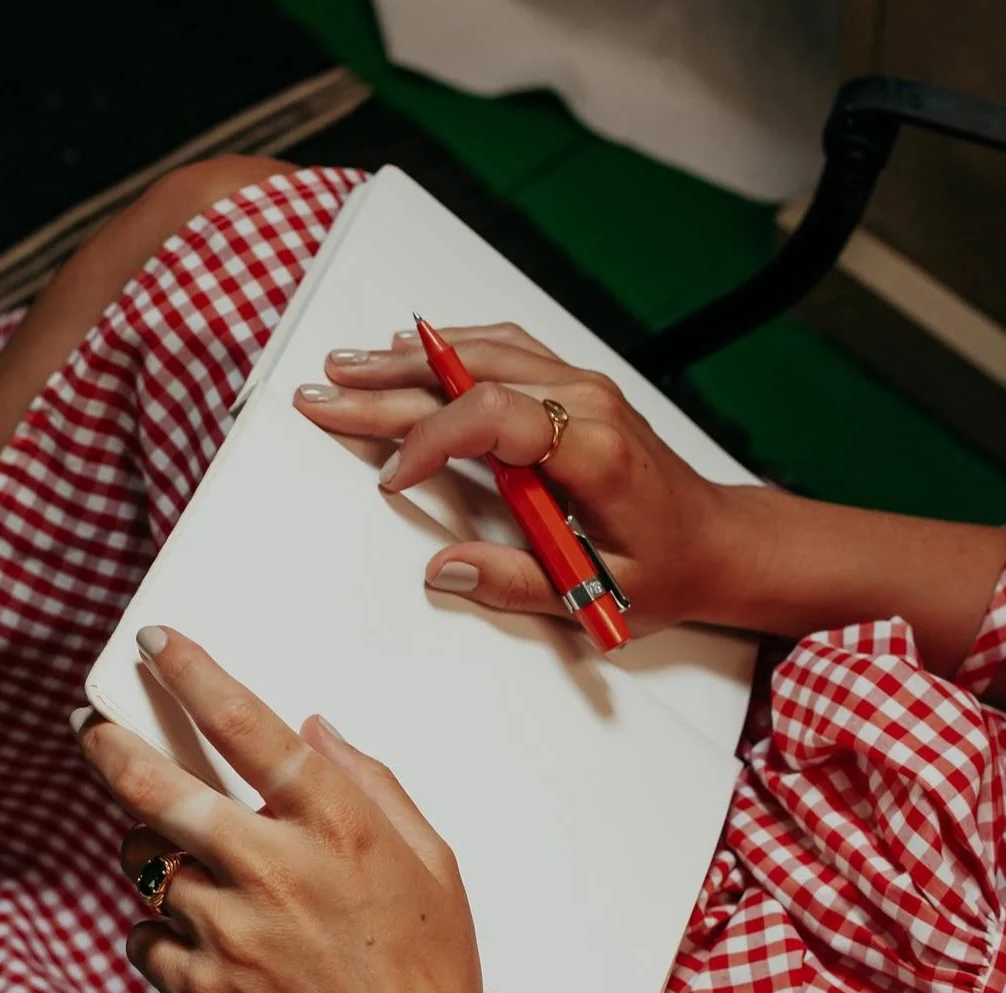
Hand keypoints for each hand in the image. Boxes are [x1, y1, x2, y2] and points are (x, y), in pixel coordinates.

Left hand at [72, 627, 509, 992]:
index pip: (246, 726)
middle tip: (89, 728)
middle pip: (154, 787)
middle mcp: (273, 871)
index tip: (160, 644)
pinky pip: (148, 937)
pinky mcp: (200, 992)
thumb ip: (374, 786)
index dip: (193, 674)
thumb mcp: (434, 866)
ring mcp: (228, 934)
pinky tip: (210, 941)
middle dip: (107, 745)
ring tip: (185, 861)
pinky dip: (166, 930)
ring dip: (152, 851)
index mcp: (337, 828)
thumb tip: (316, 732)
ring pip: (144, 863)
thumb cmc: (432, 982)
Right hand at [294, 322, 730, 635]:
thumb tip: (444, 570)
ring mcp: (583, 386)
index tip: (394, 479)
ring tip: (347, 365)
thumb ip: (517, 582)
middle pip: (472, 376)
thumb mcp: (598, 595)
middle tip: (323, 394)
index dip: (431, 439)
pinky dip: (450, 350)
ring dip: (408, 358)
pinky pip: (505, 350)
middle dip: (388, 386)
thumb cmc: (666, 569)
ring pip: (483, 352)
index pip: (494, 415)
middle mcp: (588, 403)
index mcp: (595, 451)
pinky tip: (408, 350)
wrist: (716, 540)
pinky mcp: (575, 387)